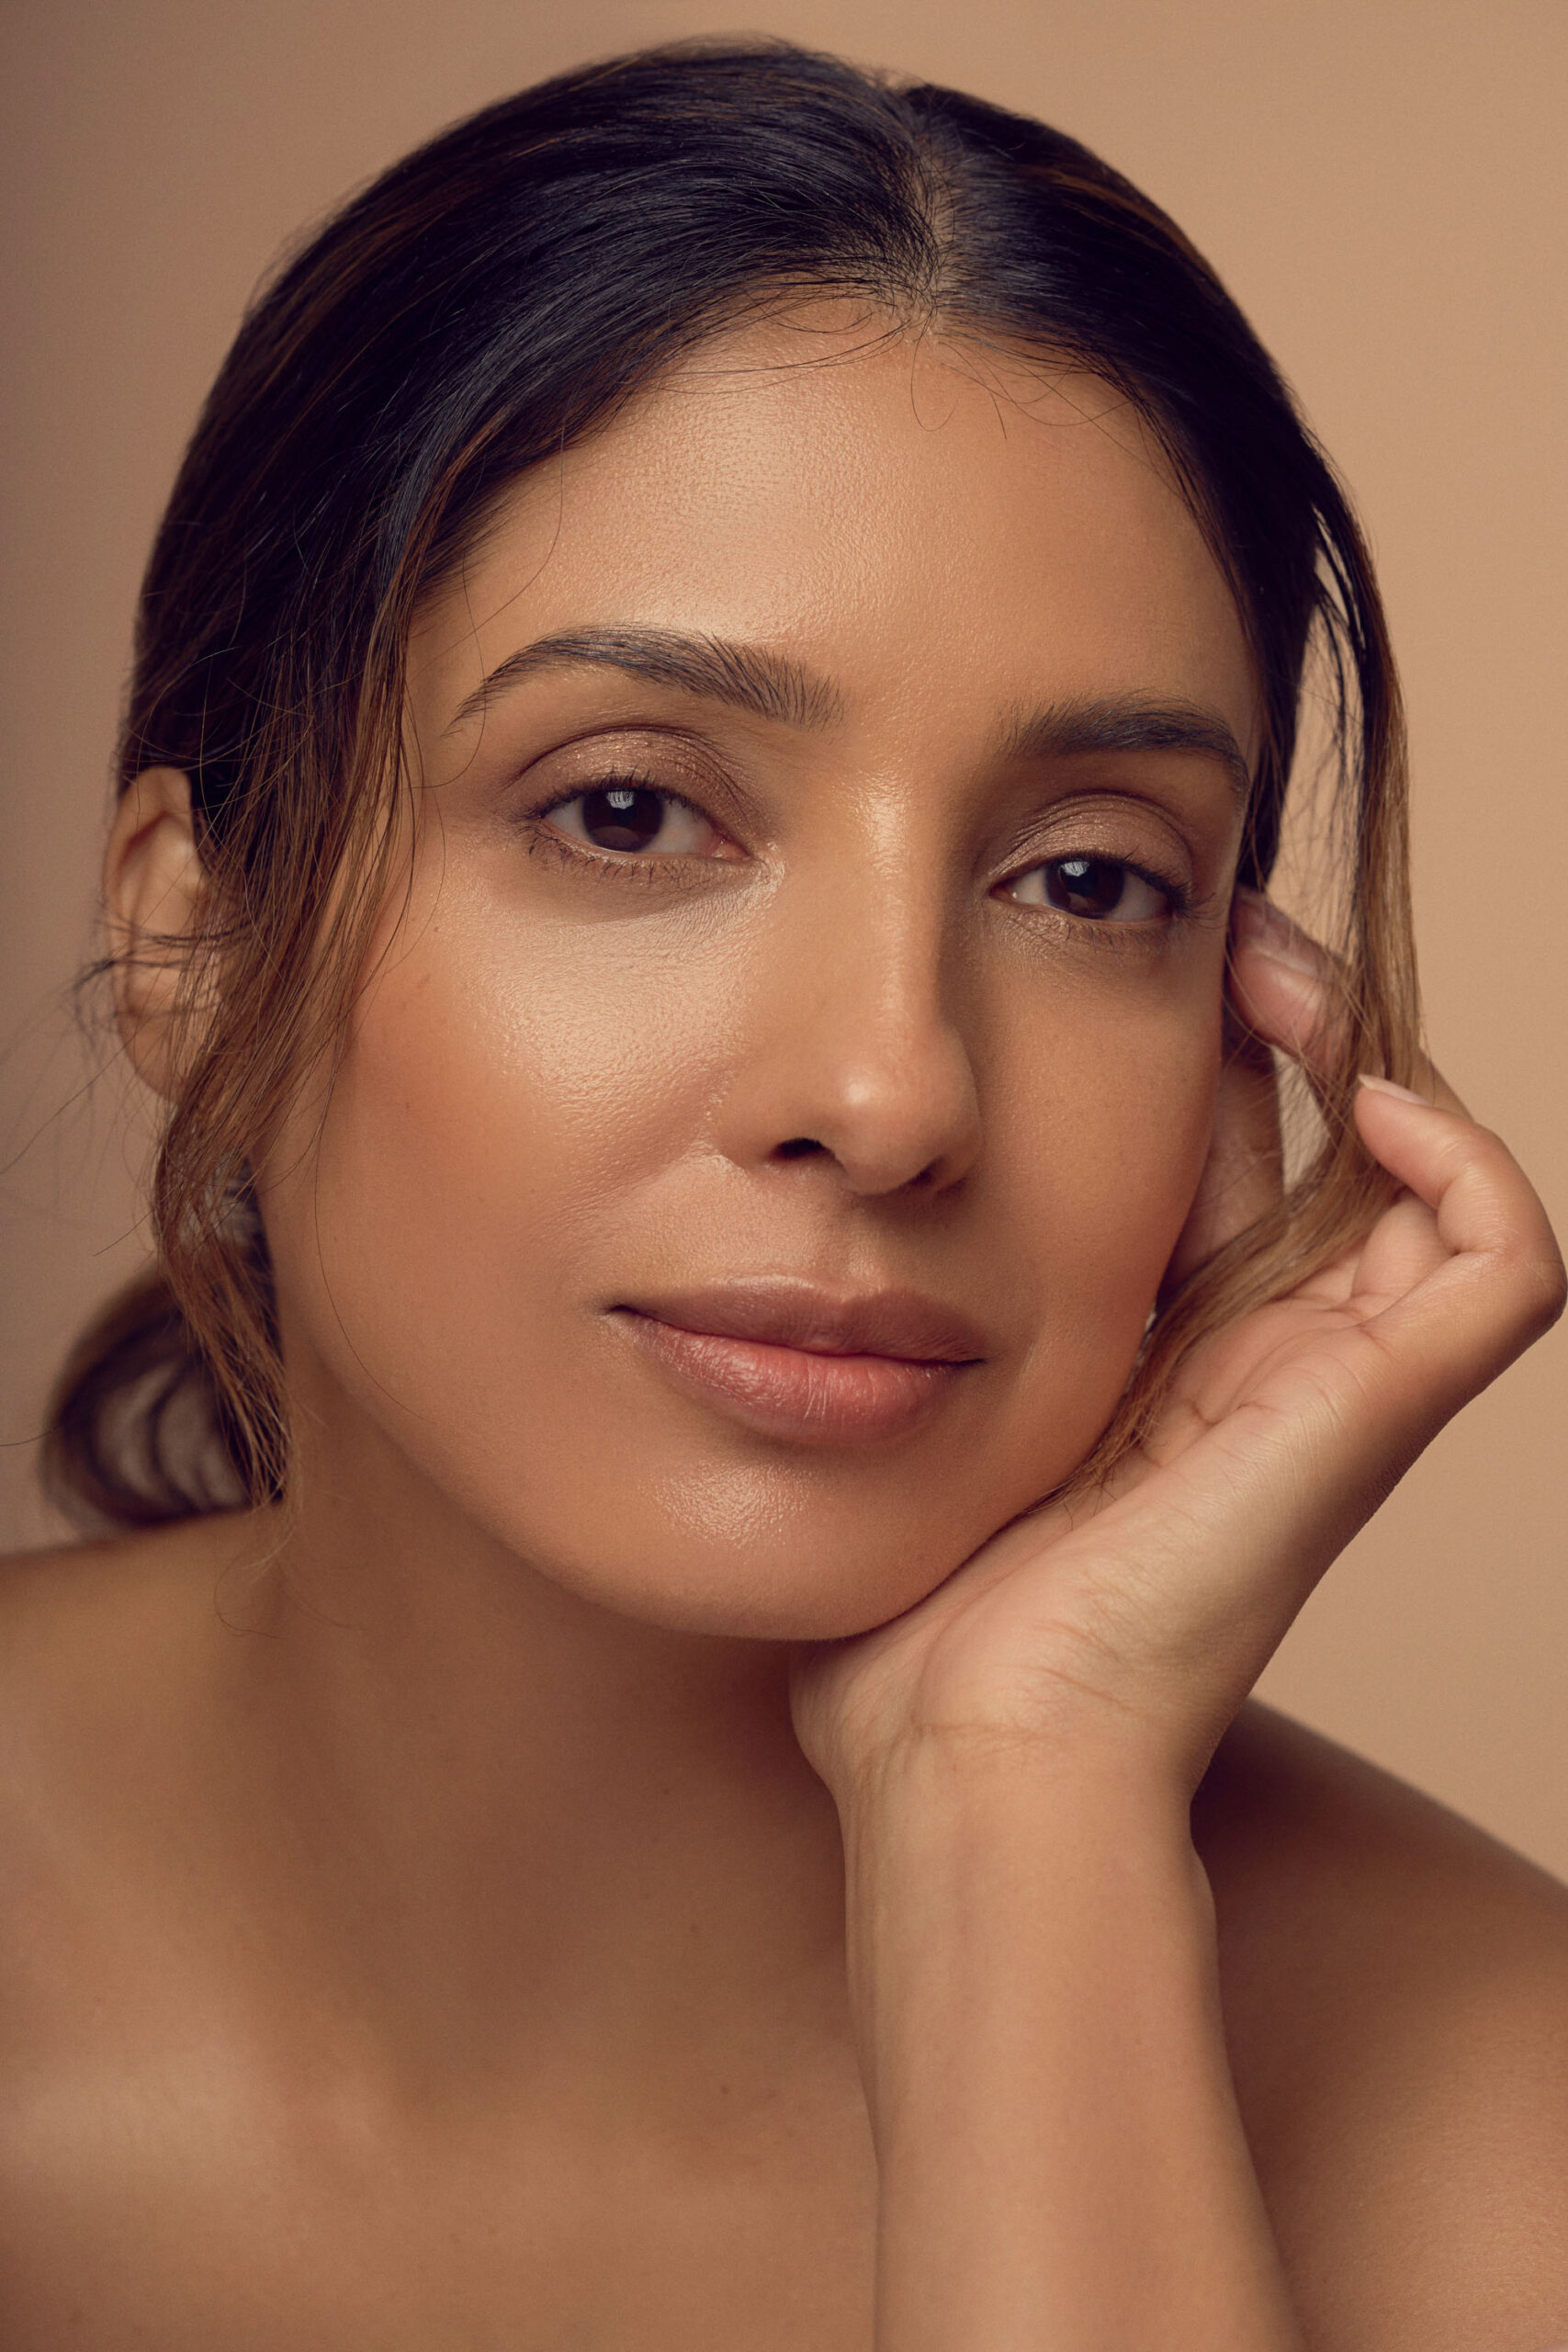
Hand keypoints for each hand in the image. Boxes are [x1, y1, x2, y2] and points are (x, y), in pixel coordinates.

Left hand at [793, 896, 1565, 1806]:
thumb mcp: (909, 1428)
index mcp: (1163, 1363)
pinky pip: (1502, 1263)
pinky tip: (1367, 1097)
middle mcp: (1264, 1365)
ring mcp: (1330, 1389)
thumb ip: (902, 1345)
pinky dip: (1466, 1164)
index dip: (1202, 1056)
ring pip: (1434, 1187)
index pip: (1220, 1163)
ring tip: (1284, 983)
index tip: (1126, 963)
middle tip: (1223, 939)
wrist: (970, 1747)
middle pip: (1327, 1148)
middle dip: (1287, 1021)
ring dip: (1380, 1060)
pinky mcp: (1372, 1413)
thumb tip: (819, 1258)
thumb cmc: (919, 1623)